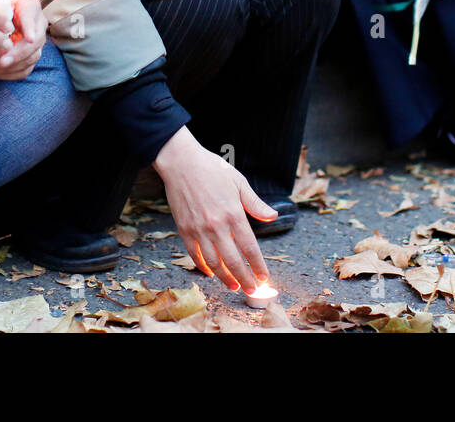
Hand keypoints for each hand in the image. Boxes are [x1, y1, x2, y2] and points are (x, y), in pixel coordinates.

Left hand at [0, 0, 47, 79]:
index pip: (32, 16)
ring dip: (11, 66)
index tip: (28, 38)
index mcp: (29, 7)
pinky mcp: (30, 57)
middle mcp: (37, 25)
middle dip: (18, 53)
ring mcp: (36, 43)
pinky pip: (26, 69)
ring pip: (31, 58)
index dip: (31, 28)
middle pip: (35, 42)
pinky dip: (11, 74)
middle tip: (1, 60)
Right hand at [152, 127, 273, 292]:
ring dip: (225, 278)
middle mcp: (217, 225)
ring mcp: (199, 230)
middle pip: (233, 261)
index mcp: (234, 213)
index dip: (258, 265)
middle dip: (245, 279)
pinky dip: (203, 267)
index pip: (250, 247)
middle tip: (252, 290)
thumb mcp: (239, 182)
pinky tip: (211, 273)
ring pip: (214, 263)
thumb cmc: (212, 169)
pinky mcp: (184, 230)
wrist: (181, 163)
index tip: (264, 277)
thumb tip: (273, 217)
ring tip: (234, 287)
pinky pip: (194, 255)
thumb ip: (255, 203)